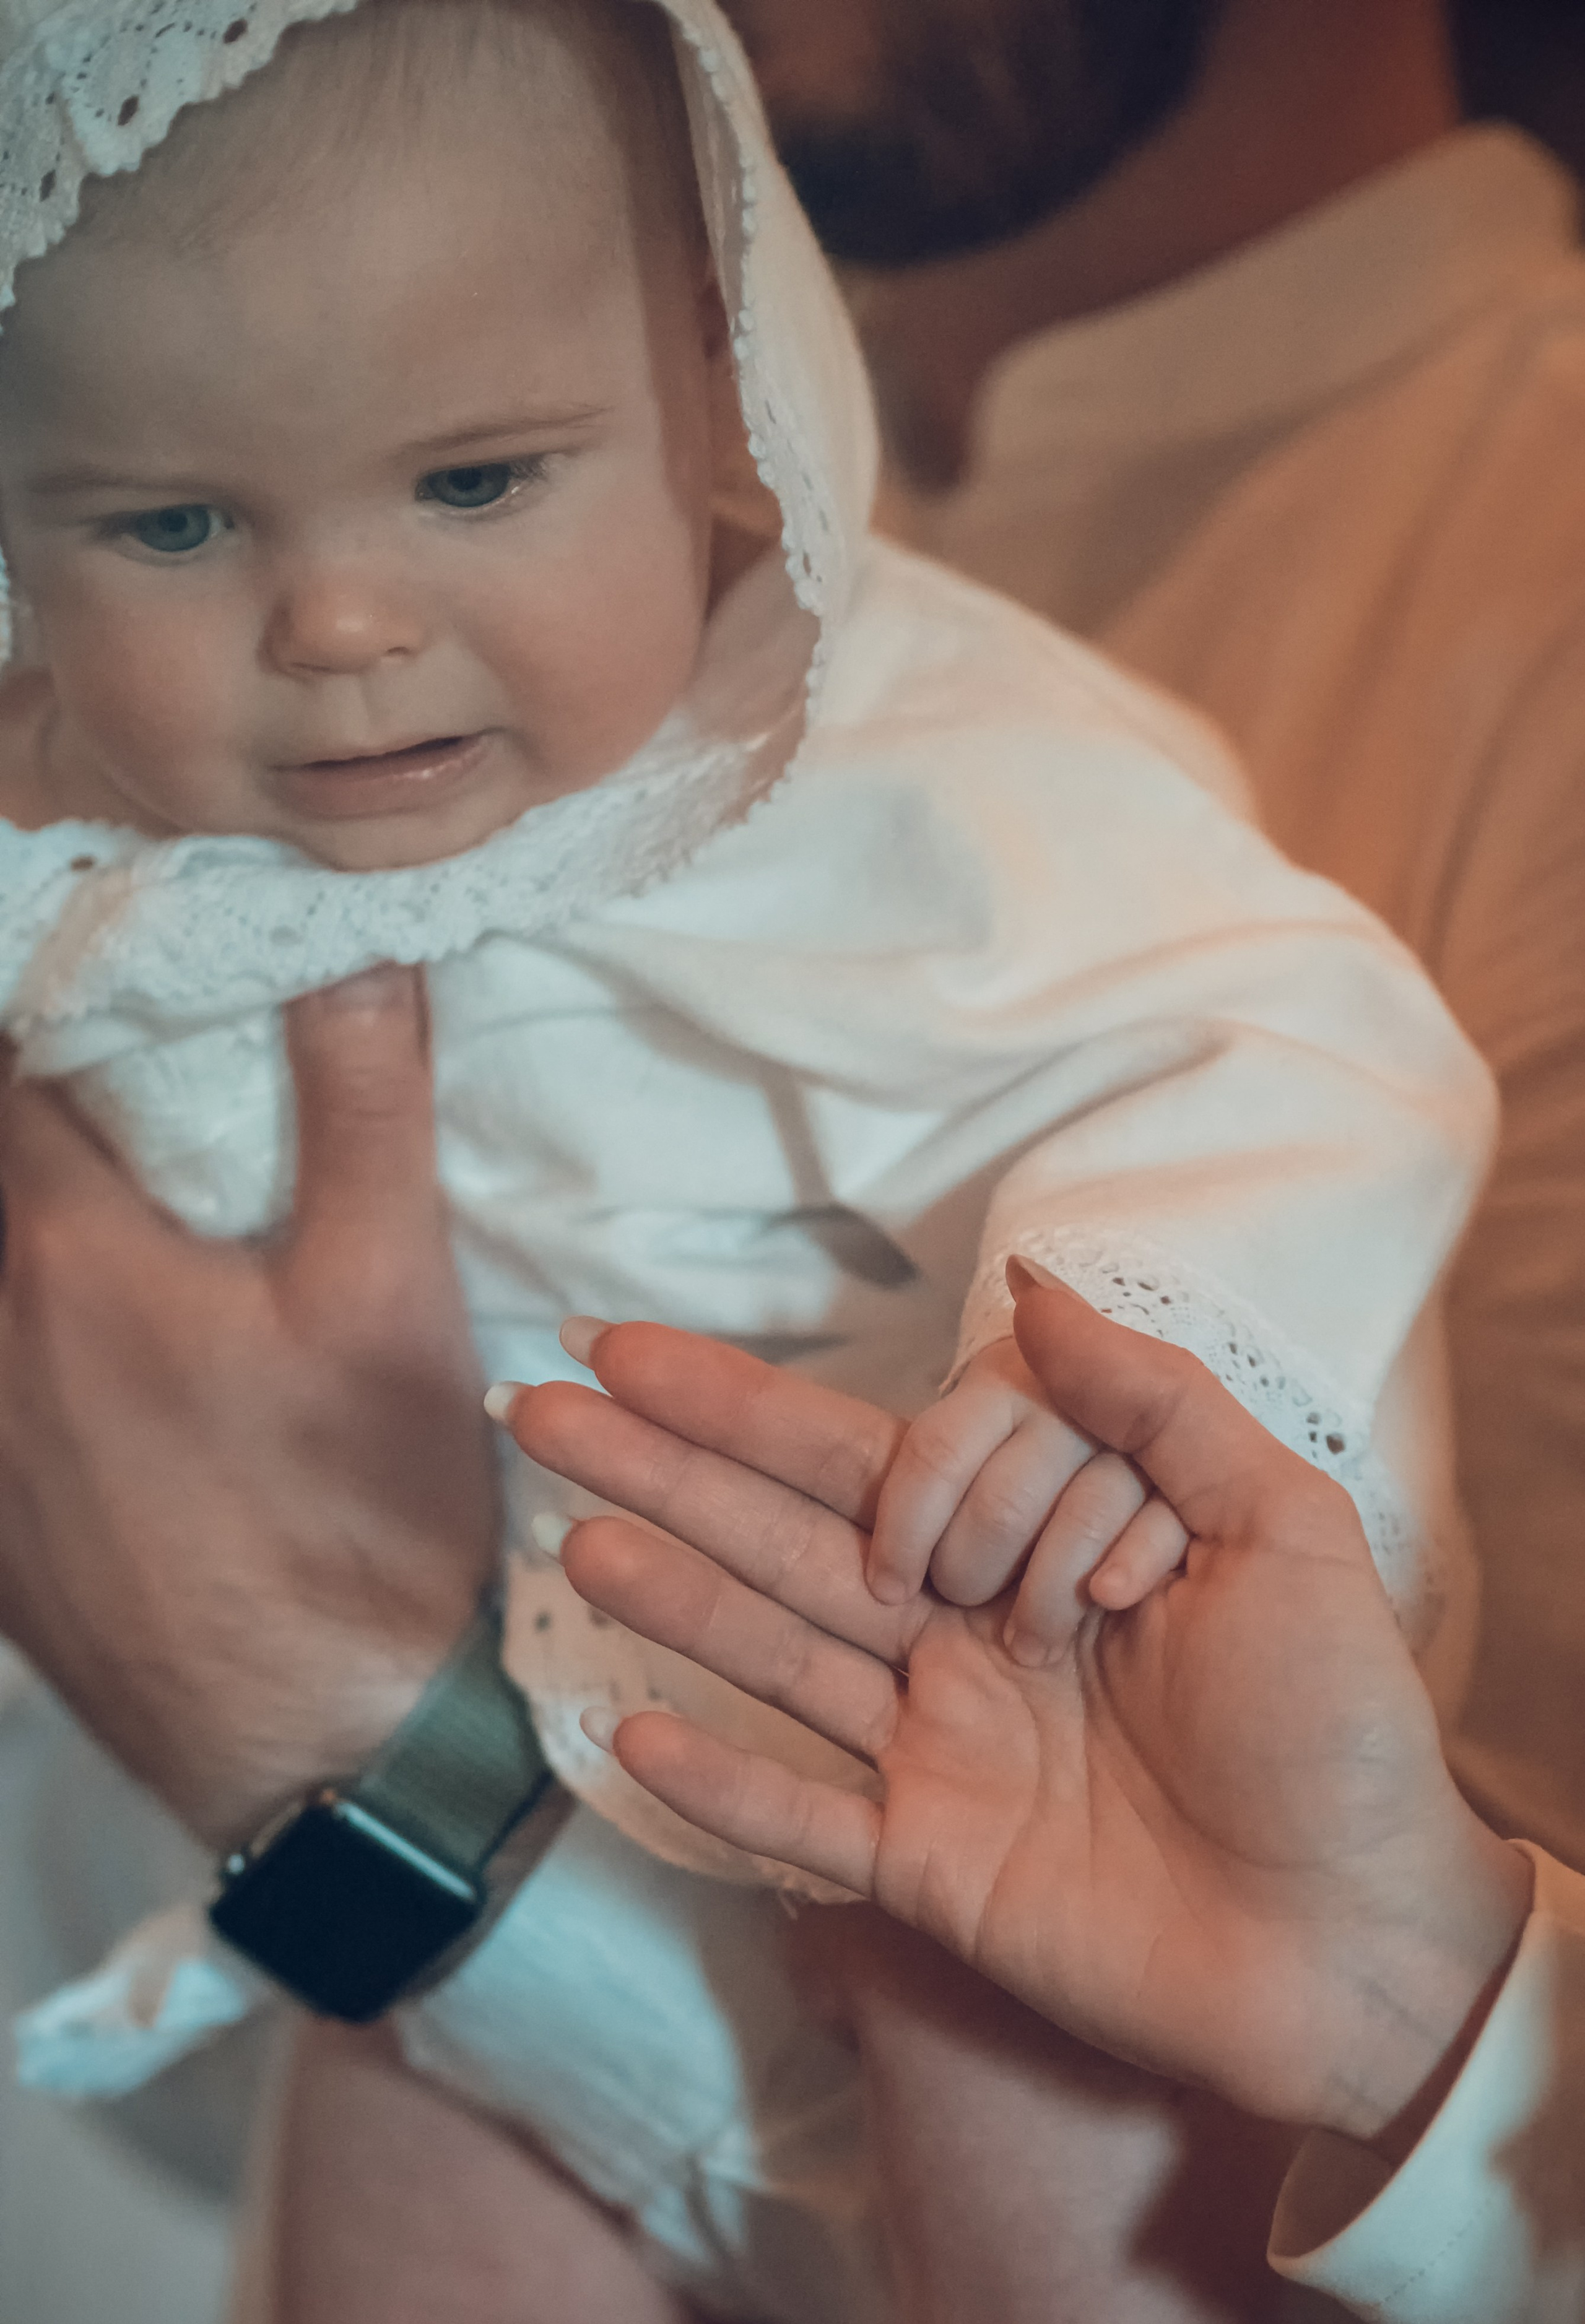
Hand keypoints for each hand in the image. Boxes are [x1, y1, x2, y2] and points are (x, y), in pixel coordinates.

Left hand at [0, 967, 497, 1850]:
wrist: (321, 1756)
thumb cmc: (360, 1517)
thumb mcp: (389, 1292)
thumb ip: (361, 1098)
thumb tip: (354, 936)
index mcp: (65, 1253)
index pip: (10, 1063)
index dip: (51, 989)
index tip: (103, 954)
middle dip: (36, 1102)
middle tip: (118, 1063)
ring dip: (34, 1218)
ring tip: (120, 1202)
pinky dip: (26, 1335)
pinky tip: (103, 1349)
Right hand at [501, 1292, 1529, 2149]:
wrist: (1362, 1939)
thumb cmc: (1340, 1731)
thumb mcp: (1282, 1529)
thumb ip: (1152, 1402)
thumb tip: (1029, 1283)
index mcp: (1038, 1549)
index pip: (907, 1458)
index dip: (920, 1461)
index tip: (1036, 1547)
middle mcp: (966, 1637)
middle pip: (794, 1525)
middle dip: (678, 1452)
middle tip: (556, 1389)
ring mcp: (937, 1751)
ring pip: (780, 1650)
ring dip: (675, 1590)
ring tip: (574, 1525)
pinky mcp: (928, 1865)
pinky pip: (802, 1822)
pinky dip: (724, 1787)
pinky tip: (633, 1729)